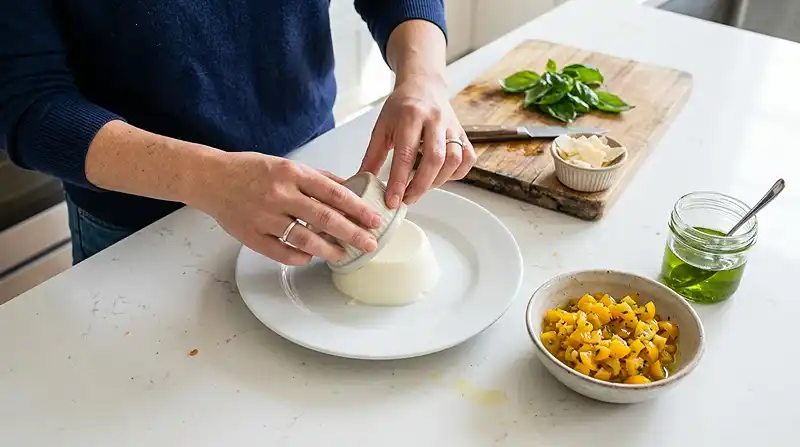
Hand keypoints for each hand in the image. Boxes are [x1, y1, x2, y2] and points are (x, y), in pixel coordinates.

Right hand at [193, 152, 381, 265]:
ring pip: (305, 238)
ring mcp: (265, 216)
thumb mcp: (287, 165)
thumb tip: (350, 188)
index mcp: (292, 173)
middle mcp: (280, 194)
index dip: (358, 208)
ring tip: (343, 254)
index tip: (374, 219)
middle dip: (352, 233)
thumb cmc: (252, 171)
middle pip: (325, 218)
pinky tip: (311, 256)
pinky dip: (299, 256)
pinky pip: (281, 252)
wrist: (211, 178)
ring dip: (329, 249)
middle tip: (370, 243)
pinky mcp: (252, 235)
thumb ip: (318, 178)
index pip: (334, 192)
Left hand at [359, 73, 476, 207]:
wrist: (423, 86)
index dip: (399, 181)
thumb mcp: (381, 127)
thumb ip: (373, 156)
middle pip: (434, 159)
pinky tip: (440, 176)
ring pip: (453, 160)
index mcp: (410, 116)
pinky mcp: (463, 133)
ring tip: (420, 188)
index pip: (406, 154)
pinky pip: (467, 158)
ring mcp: (452, 127)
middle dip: (420, 186)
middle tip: (407, 199)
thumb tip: (362, 181)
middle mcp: (435, 120)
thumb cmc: (401, 107)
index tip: (392, 200)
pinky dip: (456, 173)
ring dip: (437, 181)